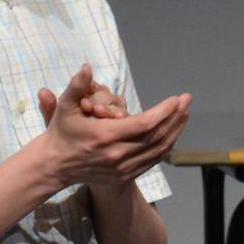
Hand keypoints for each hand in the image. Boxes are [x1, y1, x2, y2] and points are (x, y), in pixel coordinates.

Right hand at [36, 68, 190, 189]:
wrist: (55, 165)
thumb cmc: (62, 132)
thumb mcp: (64, 107)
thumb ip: (76, 86)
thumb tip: (87, 67)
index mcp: (105, 136)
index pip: (144, 124)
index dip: (163, 111)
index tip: (176, 99)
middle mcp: (117, 155)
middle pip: (156, 136)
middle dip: (175, 117)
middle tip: (187, 101)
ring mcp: (122, 168)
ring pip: (158, 150)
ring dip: (175, 131)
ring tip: (184, 115)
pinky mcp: (125, 176)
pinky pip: (153, 160)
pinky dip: (166, 146)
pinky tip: (172, 132)